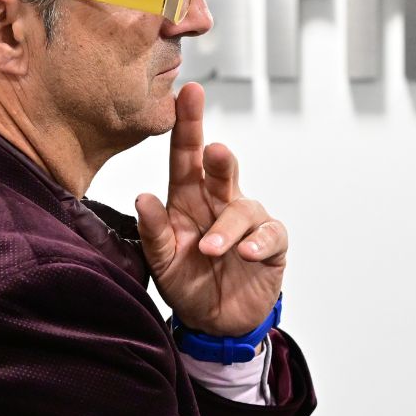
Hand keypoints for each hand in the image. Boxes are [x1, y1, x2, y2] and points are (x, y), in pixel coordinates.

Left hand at [132, 83, 285, 336]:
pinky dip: (258, 243)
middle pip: (222, 170)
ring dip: (227, 228)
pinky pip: (270, 236)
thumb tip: (144, 198)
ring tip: (210, 250)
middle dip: (220, 158)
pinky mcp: (271, 246)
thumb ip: (152, 231)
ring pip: (244, 209)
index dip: (187, 124)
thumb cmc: (185, 283)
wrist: (215, 322)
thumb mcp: (160, 261)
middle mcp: (218, 203)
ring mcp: (247, 224)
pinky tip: (244, 253)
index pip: (186, 156)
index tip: (187, 93)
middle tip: (214, 152)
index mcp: (187, 198)